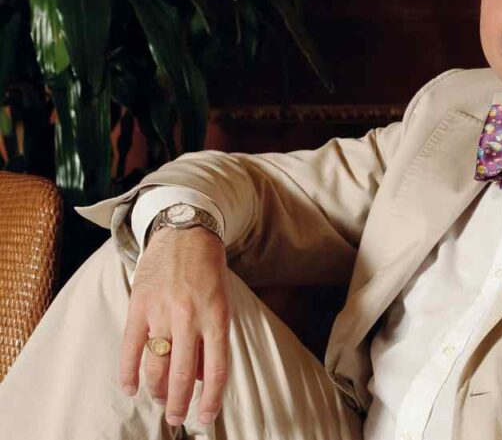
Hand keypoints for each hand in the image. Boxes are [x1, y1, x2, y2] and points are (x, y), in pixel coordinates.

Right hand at [120, 225, 230, 427]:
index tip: (206, 418)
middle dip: (180, 402)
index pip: (217, 369)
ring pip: (156, 364)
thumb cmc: (209, 272)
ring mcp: (162, 312)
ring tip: (160, 401)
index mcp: (217, 317)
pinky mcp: (138, 306)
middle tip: (178, 419)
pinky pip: (130, 346)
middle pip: (184, 373)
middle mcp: (190, 317)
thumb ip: (214, 339)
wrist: (186, 233)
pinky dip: (128, 372)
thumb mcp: (223, 303)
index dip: (212, 398)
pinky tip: (130, 388)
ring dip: (157, 390)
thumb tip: (204, 377)